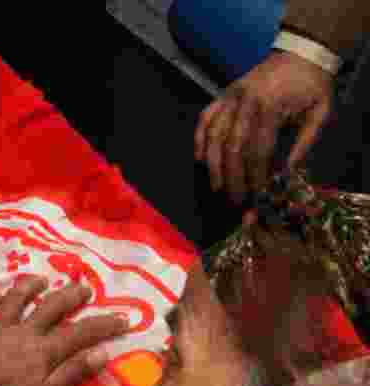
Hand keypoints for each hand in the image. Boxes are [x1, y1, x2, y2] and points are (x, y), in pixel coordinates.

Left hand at [0, 277, 129, 385]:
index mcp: (43, 352)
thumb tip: (101, 353)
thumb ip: (72, 374)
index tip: (125, 318)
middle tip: (85, 287)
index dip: (104, 325)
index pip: (81, 333)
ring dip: (29, 287)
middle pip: (50, 307)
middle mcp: (21, 334)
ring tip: (42, 280)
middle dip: (70, 296)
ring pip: (14, 300)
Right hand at [195, 51, 333, 204]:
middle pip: (232, 147)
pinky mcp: (223, 95)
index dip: (256, 175)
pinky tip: (199, 159)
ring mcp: (230, 97)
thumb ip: (305, 142)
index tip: (257, 195)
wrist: (302, 52)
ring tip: (216, 187)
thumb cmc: (312, 85)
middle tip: (235, 199)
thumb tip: (287, 173)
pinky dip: (198, 139)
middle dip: (232, 177)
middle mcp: (245, 102)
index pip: (259, 149)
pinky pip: (204, 118)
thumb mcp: (321, 112)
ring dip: (213, 165)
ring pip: (213, 135)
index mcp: (271, 106)